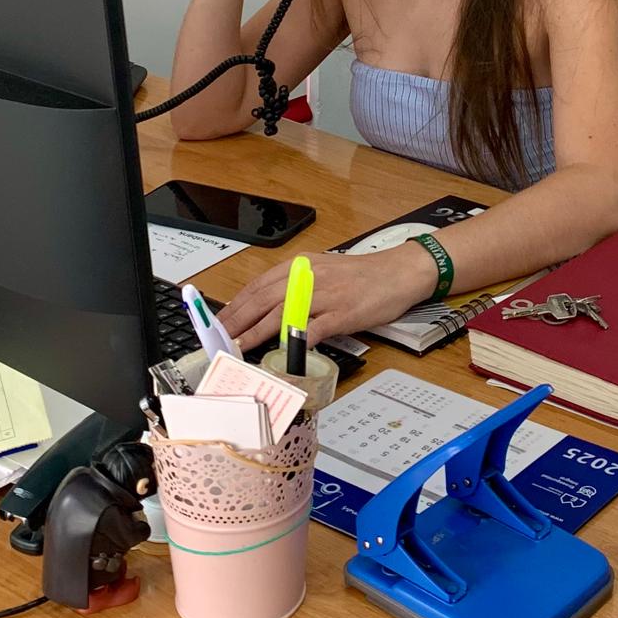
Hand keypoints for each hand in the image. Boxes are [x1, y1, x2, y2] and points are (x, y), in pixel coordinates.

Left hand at [217, 246, 436, 349]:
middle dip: (237, 320)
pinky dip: (296, 341)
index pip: (259, 286)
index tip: (220, 321)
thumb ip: (295, 287)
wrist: (397, 273)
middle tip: (219, 337)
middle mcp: (308, 277)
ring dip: (256, 332)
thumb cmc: (361, 276)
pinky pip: (313, 328)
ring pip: (281, 313)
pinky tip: (282, 351)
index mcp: (301, 266)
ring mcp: (324, 295)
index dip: (236, 305)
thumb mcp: (322, 271)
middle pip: (263, 299)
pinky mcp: (341, 313)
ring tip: (238, 346)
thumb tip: (266, 308)